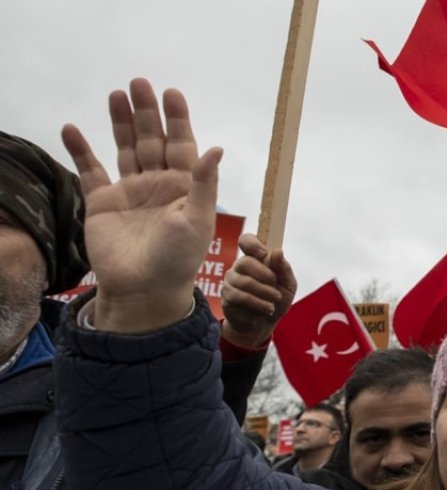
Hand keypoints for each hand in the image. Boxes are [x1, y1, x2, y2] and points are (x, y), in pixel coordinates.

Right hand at [61, 78, 221, 332]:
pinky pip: (90, 171)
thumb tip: (216, 148)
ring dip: (120, 122)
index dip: (177, 119)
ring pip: (125, 148)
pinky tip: (72, 128)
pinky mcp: (102, 204)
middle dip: (146, 112)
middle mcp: (158, 184)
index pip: (182, 144)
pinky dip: (81, 150)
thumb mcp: (196, 220)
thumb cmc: (178, 259)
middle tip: (140, 83)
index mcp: (184, 187)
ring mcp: (130, 192)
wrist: (144, 290)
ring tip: (116, 94)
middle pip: (152, 139)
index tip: (171, 93)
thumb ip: (204, 183)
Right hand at [221, 233, 296, 347]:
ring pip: (245, 282)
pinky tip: (267, 308)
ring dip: (264, 292)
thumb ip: (284, 268)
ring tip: (274, 301)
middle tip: (276, 284)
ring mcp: (231, 281)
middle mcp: (240, 267)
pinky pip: (241, 296)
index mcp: (256, 259)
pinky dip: (258, 303)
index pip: (246, 241)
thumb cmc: (276, 300)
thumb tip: (277, 251)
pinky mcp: (227, 296)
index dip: (252, 243)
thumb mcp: (288, 284)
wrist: (266, 324)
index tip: (263, 253)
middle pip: (245, 262)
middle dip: (265, 275)